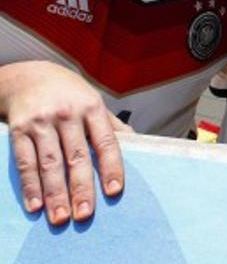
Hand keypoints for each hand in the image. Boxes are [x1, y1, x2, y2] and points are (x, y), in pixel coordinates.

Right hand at [0, 61, 131, 224]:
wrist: (30, 76)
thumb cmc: (71, 95)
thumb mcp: (95, 102)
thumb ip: (113, 126)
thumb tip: (139, 147)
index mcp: (93, 108)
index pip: (106, 141)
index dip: (112, 167)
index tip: (114, 191)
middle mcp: (68, 114)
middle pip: (77, 156)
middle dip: (81, 188)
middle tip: (84, 215)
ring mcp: (42, 121)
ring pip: (50, 163)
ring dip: (55, 193)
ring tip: (60, 217)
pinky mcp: (19, 128)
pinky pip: (25, 161)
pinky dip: (30, 185)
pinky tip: (35, 205)